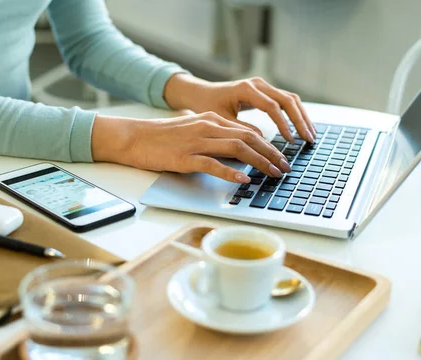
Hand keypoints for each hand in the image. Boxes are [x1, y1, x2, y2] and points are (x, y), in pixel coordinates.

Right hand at [91, 112, 291, 182]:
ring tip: (273, 174)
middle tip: (285, 168)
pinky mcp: (185, 157)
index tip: (281, 158)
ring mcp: (197, 142)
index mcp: (212, 120)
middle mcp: (208, 127)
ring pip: (237, 148)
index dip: (269, 145)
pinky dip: (230, 171)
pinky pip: (213, 164)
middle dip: (271, 154)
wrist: (135, 138)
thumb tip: (240, 153)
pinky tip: (244, 179)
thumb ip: (216, 138)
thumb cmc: (163, 138)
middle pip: (249, 138)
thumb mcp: (194, 131)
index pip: (248, 131)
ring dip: (259, 162)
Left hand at [164, 74, 316, 142]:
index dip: (283, 124)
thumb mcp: (221, 120)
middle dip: (300, 120)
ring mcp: (263, 86)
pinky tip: (302, 129)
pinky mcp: (265, 92)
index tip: (290, 141)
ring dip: (302, 117)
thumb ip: (240, 130)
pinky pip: (285, 101)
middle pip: (288, 99)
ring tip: (310, 135)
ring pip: (290, 99)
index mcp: (246, 89)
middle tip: (309, 139)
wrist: (201, 94)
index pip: (272, 106)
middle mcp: (258, 84)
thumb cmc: (207, 106)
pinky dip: (295, 114)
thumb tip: (262, 141)